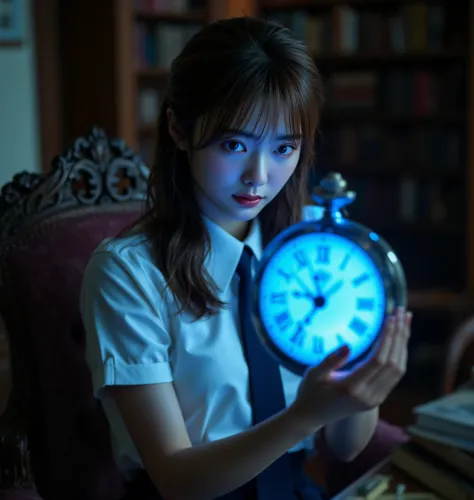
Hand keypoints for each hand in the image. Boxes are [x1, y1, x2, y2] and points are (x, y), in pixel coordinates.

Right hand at [291, 307, 411, 431]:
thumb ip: (330, 360)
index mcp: (352, 387)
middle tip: (404, 313)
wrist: (312, 416)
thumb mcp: (314, 373)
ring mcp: (375, 399)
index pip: (378, 360)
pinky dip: (400, 355)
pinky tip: (399, 340)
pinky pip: (395, 375)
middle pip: (393, 363)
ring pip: (398, 370)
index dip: (387, 337)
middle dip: (400, 336)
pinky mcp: (377, 398)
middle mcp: (368, 395)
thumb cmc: (310, 391)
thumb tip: (348, 346)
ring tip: (405, 321)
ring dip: (403, 344)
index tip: (391, 318)